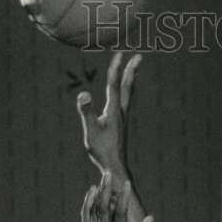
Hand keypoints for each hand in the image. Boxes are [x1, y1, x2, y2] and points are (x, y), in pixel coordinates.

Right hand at [76, 52, 141, 174]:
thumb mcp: (90, 130)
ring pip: (129, 94)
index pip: (115, 85)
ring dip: (131, 80)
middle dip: (131, 70)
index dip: (116, 68)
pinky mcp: (121, 125)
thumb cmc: (102, 151)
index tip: (120, 53)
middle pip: (128, 87)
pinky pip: (125, 103)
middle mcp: (121, 112)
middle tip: (138, 57)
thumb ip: (86, 111)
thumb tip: (84, 94)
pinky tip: (124, 96)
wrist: (115, 167)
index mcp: (114, 111)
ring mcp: (122, 119)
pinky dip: (126, 93)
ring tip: (134, 70)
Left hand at [82, 175, 154, 221]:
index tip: (126, 184)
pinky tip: (91, 193)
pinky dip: (88, 203)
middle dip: (106, 188)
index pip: (120, 212)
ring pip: (92, 209)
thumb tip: (150, 218)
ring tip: (102, 179)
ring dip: (97, 193)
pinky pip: (85, 216)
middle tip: (108, 173)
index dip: (123, 197)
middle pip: (103, 207)